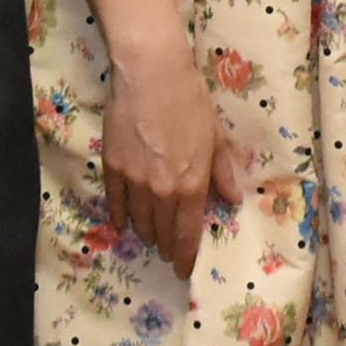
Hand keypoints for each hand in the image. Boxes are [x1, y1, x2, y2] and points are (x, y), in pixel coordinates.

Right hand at [104, 39, 243, 279]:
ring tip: (150, 238)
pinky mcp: (112, 167)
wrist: (152, 75)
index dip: (185, 255)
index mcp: (192, 184)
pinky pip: (115, 202)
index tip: (183, 269)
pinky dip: (119, 217)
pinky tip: (121, 225)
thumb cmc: (190, 101)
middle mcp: (163, 190)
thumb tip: (233, 200)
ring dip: (146, 233)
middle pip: (162, 231)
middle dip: (166, 246)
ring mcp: (135, 181)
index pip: (187, 233)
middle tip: (168, 253)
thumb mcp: (216, 136)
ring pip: (139, 221)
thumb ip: (223, 171)